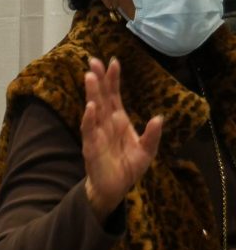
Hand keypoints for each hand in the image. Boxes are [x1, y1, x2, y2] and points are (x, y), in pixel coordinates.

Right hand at [80, 57, 162, 222]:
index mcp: (118, 121)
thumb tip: (159, 117)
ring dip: (92, 93)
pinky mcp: (91, 147)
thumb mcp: (146, 151)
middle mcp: (105, 123)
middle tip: (93, 60)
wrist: (114, 189)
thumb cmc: (128, 168)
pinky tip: (90, 107)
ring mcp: (97, 133)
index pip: (114, 96)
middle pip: (101, 97)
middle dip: (98, 79)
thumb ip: (152, 135)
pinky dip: (89, 119)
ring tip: (90, 76)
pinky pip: (89, 131)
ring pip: (93, 109)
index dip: (113, 80)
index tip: (113, 61)